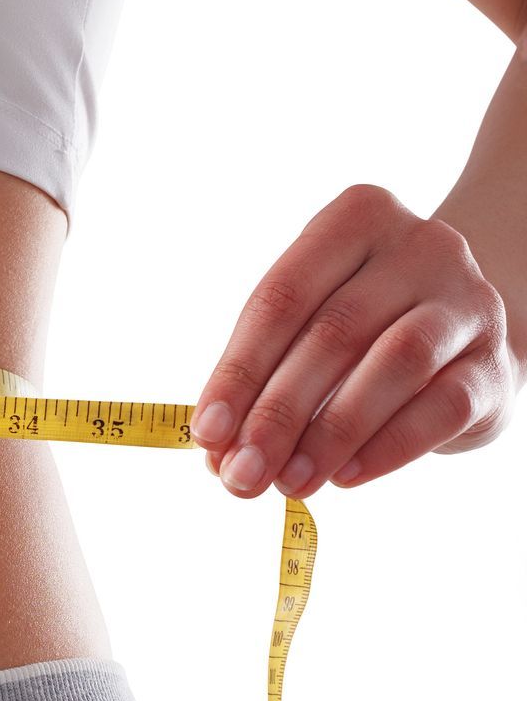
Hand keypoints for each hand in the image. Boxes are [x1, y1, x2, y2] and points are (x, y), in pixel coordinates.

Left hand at [192, 183, 516, 500]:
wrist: (460, 338)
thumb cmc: (362, 329)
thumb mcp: (309, 328)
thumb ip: (262, 377)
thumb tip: (218, 452)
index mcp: (355, 220)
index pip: (281, 297)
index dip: (238, 370)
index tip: (206, 432)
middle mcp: (420, 247)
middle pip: (334, 332)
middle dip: (277, 412)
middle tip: (241, 473)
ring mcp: (466, 301)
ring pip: (394, 364)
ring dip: (330, 433)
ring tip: (288, 481)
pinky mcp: (494, 361)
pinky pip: (443, 407)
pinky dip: (387, 447)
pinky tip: (344, 476)